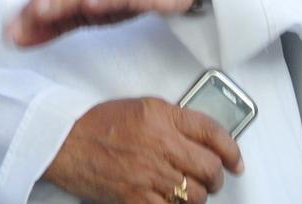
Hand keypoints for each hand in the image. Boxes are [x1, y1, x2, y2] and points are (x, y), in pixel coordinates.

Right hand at [45, 97, 241, 203]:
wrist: (66, 143)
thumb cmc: (99, 124)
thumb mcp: (140, 108)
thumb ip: (172, 121)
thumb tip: (202, 141)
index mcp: (160, 115)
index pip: (211, 131)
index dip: (230, 149)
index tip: (235, 160)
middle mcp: (160, 142)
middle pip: (209, 168)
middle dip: (215, 177)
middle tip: (210, 178)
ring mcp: (150, 173)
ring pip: (196, 195)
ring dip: (196, 195)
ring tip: (185, 189)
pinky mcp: (139, 198)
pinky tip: (169, 200)